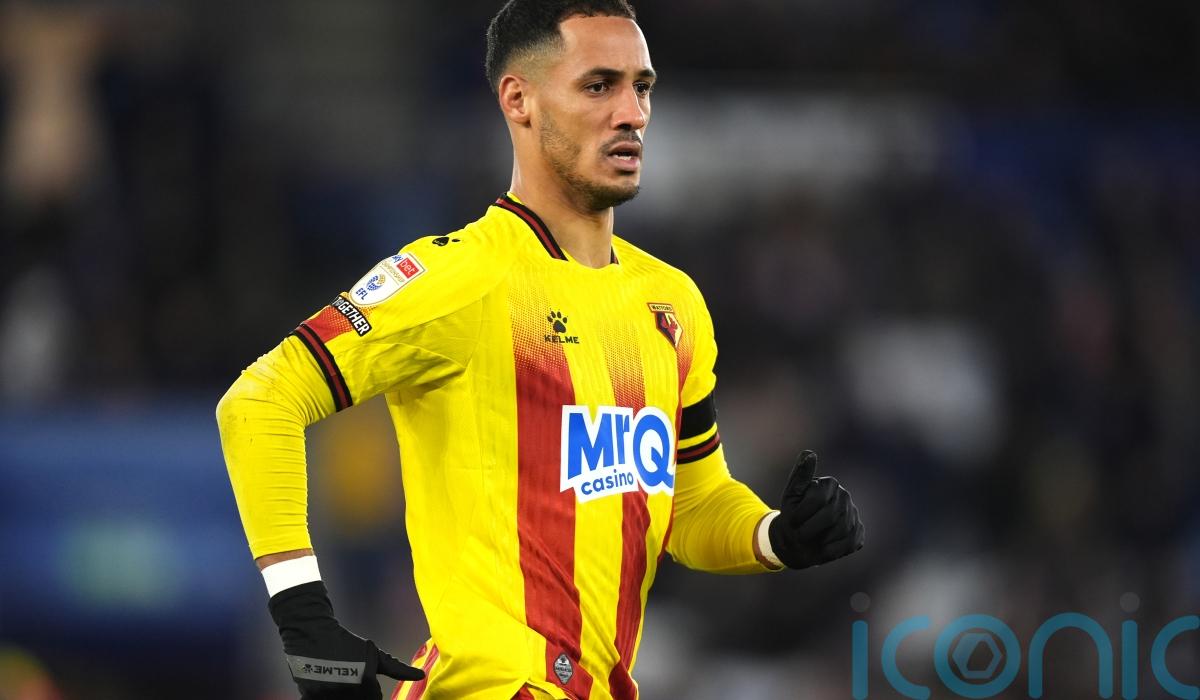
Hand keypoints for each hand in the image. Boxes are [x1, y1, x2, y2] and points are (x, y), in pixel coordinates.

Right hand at [268, 581, 424, 698]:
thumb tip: (420, 676)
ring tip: (338, 679)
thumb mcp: (372, 654)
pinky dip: (327, 695)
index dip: (372, 693)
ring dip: (342, 694)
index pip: (375, 699)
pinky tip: (327, 684)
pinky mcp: (310, 695)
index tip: (365, 682)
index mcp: (365, 683)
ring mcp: (328, 694)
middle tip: (350, 678)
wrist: (312, 631)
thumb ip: (396, 668)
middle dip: (358, 694)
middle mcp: (347, 691)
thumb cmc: (345, 642)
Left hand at [768, 450, 864, 568]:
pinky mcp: (859, 533)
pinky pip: (849, 544)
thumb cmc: (792, 515)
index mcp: (829, 483)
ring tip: (810, 539)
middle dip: (810, 529)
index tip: (791, 521)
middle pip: (830, 516)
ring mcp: (854, 514)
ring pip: (841, 531)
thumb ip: (800, 474)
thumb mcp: (791, 496)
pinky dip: (832, 549)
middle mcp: (844, 496)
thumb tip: (810, 453)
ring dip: (820, 540)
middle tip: (798, 534)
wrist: (796, 540)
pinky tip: (822, 546)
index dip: (802, 514)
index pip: (818, 498)